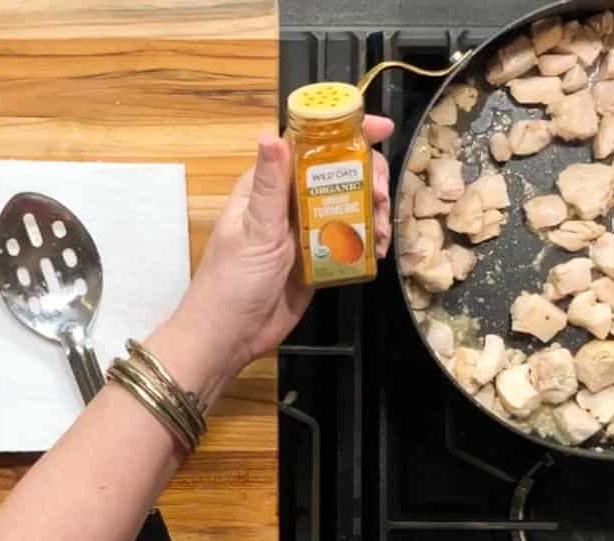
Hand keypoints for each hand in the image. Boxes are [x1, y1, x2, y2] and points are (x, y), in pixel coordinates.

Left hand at [174, 115, 395, 377]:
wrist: (230, 336)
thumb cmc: (233, 281)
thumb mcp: (255, 230)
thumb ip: (269, 184)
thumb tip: (271, 134)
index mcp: (268, 186)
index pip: (310, 145)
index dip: (347, 132)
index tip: (382, 129)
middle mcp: (289, 202)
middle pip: (340, 173)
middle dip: (369, 178)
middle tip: (381, 199)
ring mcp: (305, 231)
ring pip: (350, 205)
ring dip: (374, 213)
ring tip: (383, 231)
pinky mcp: (318, 259)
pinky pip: (350, 240)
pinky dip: (369, 241)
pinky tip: (379, 250)